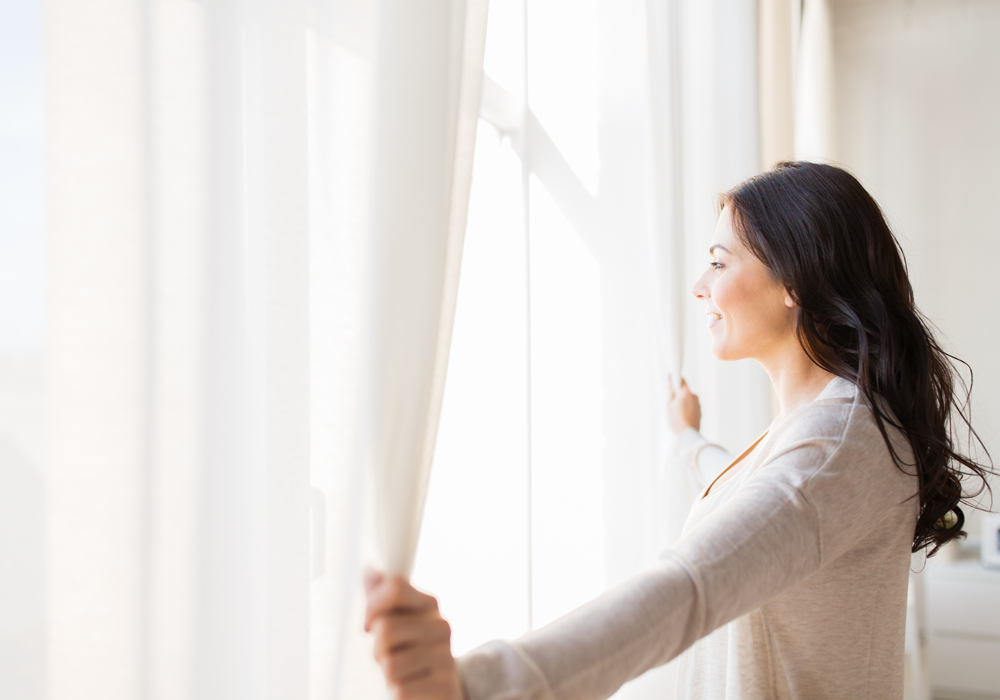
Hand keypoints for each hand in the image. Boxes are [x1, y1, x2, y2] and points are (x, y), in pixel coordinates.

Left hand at [364, 569, 464, 699]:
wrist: (442, 690)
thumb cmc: (413, 653)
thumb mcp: (399, 622)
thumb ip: (382, 598)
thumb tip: (370, 571)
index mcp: (429, 604)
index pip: (394, 588)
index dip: (372, 607)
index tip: (368, 624)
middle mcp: (441, 626)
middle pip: (386, 629)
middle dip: (378, 649)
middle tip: (389, 656)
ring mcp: (446, 656)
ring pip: (390, 664)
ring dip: (388, 675)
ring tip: (401, 673)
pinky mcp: (445, 686)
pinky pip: (400, 690)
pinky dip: (398, 693)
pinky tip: (410, 688)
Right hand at [667, 375, 700, 433]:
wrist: (687, 434)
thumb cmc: (677, 420)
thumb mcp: (669, 404)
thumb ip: (670, 391)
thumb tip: (671, 380)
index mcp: (686, 392)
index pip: (681, 380)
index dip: (675, 381)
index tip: (671, 383)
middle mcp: (694, 396)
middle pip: (685, 391)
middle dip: (678, 395)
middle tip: (671, 403)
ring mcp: (698, 404)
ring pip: (688, 399)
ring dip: (683, 403)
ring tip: (677, 413)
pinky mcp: (700, 411)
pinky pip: (692, 406)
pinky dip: (687, 409)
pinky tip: (682, 416)